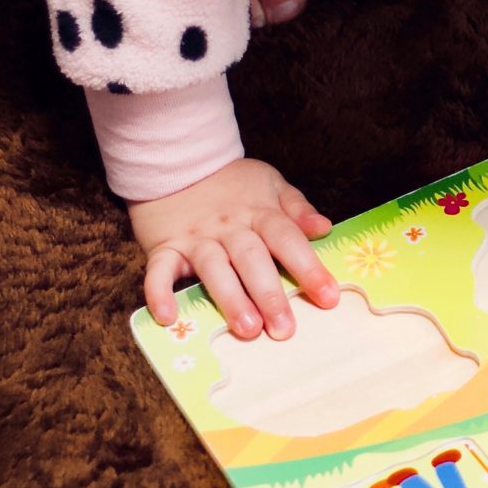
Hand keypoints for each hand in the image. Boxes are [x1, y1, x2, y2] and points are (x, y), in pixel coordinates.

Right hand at [130, 158, 341, 339]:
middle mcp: (229, 227)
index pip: (288, 240)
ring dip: (230, 299)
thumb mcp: (270, 183)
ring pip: (214, 268)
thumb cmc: (230, 181)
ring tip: (247, 328)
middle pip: (252, 260)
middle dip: (270, 295)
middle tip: (284, 329)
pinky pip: (159, 270)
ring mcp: (196, 238)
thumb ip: (297, 208)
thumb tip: (324, 228)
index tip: (328, 297)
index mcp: (259, 212)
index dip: (309, 268)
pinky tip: (167, 316)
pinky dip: (159, 293)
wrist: (177, 158)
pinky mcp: (165, 246)